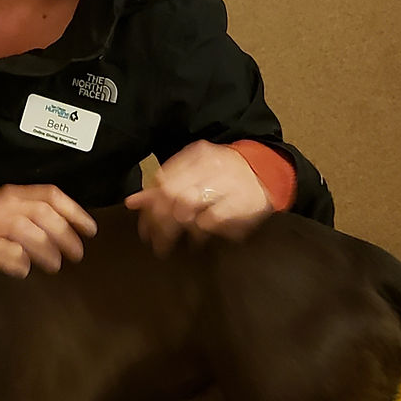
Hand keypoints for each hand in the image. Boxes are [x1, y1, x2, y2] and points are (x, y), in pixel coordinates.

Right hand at [0, 184, 96, 277]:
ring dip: (46, 251)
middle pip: (44, 215)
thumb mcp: (9, 209)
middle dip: (65, 236)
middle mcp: (4, 205)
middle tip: (76, 255)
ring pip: (28, 233)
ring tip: (54, 265)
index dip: (75, 212)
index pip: (51, 196)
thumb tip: (72, 231)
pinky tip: (25, 270)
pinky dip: (20, 263)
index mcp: (14, 194)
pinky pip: (6, 253)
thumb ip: (35, 213)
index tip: (90, 230)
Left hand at [125, 141, 272, 255]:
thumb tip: (132, 202)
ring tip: (167, 244)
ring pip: (186, 206)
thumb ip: (165, 186)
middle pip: (170, 194)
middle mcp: (210, 166)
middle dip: (157, 220)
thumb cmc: (225, 176)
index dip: (149, 204)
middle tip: (152, 240)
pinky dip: (198, 232)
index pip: (163, 179)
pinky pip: (209, 220)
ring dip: (173, 228)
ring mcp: (226, 183)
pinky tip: (194, 241)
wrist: (268, 172)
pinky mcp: (241, 203)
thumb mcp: (195, 174)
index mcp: (197, 156)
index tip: (143, 225)